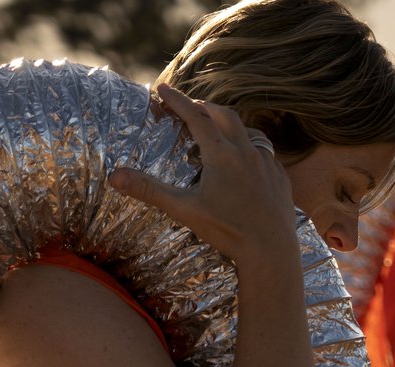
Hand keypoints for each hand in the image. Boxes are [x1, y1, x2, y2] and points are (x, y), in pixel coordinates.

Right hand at [107, 83, 299, 271]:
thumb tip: (114, 176)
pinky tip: (247, 160)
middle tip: (189, 107)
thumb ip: (149, 190)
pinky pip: (265, 153)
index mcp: (221, 154)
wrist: (272, 251)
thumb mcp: (184, 209)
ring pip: (249, 131)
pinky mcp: (280, 177)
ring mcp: (267, 163)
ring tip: (218, 129)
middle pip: (224, 115)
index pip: (195, 117)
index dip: (178, 101)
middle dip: (204, 107)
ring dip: (231, 125)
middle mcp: (246, 151)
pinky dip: (251, 147)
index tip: (163, 88)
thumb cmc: (228, 230)